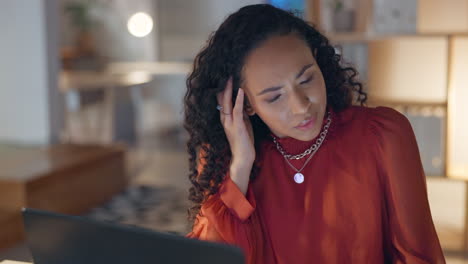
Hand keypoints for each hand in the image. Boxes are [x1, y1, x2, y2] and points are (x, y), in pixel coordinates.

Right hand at [217, 78, 254, 193]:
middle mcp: (225, 120)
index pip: (222, 102)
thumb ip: (242, 115)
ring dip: (229, 90)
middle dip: (223, 86)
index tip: (225, 79)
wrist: (243, 158)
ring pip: (227, 103)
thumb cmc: (244, 142)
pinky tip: (240, 91)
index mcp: (225, 119)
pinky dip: (238, 100)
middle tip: (226, 74)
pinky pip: (237, 110)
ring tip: (230, 78)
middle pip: (221, 100)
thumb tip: (244, 104)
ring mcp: (230, 123)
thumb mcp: (243, 125)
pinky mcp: (237, 126)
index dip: (222, 90)